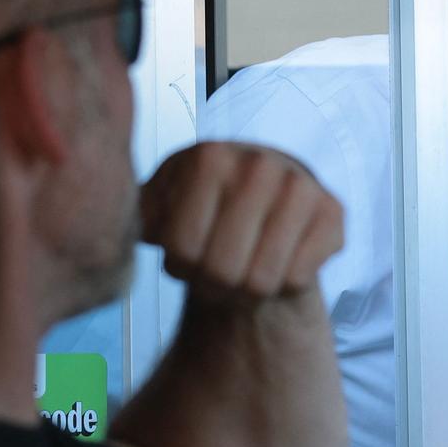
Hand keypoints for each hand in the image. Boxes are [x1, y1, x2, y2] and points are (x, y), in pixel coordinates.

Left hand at [139, 141, 343, 299]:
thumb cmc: (202, 215)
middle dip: (213, 284)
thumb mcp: (159, 208)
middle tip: (216, 270)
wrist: (262, 215)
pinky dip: (284, 285)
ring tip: (244, 269)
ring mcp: (300, 185)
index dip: (178, 266)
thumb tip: (115, 224)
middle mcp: (258, 162)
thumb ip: (135, 214)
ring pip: (261, 280)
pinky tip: (280, 261)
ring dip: (247, 290)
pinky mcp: (333, 212)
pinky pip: (298, 278)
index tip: (185, 254)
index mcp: (208, 156)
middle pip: (221, 269)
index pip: (180, 248)